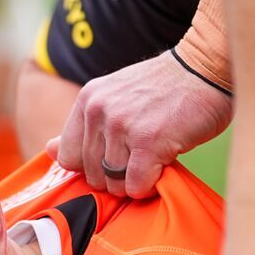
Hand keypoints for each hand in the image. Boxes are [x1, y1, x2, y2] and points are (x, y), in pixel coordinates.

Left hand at [47, 51, 232, 196]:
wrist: (205, 68)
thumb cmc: (165, 90)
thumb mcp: (114, 98)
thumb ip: (83, 127)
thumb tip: (49, 150)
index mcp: (87, 100)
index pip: (69, 158)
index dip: (93, 166)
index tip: (117, 157)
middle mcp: (99, 111)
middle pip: (93, 175)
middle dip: (117, 176)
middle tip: (142, 156)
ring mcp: (122, 126)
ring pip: (114, 184)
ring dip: (135, 181)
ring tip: (153, 158)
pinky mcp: (148, 141)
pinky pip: (135, 186)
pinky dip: (149, 185)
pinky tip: (162, 164)